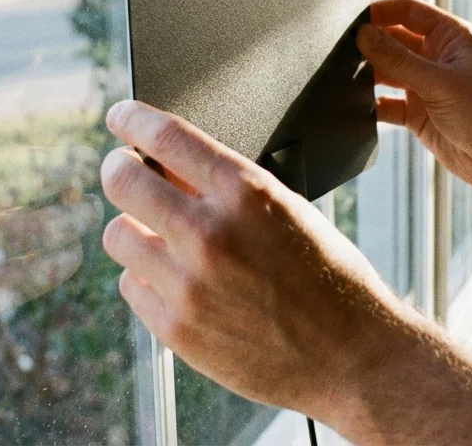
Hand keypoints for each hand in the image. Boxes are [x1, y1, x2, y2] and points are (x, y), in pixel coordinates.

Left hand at [98, 101, 412, 419]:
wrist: (354, 355)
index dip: (131, 118)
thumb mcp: (289, 211)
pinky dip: (146, 277)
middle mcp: (211, 233)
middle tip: (122, 170)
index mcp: (247, 192)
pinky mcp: (177, 329)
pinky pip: (131, 285)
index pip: (164, 135)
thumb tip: (169, 165)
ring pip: (118, 234)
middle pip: (121, 179)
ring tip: (157, 234)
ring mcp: (188, 285)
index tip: (120, 116)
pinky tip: (175, 279)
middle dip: (118, 168)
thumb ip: (229, 188)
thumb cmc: (330, 277)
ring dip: (133, 227)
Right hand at [357, 0, 471, 192]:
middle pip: (392, 41)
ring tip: (344, 79)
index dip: (380, 11)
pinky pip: (387, 104)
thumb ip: (399, 60)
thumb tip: (364, 35)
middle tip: (341, 51)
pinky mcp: (418, 114)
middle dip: (369, 45)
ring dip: (368, 76)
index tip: (352, 19)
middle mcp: (436, 57)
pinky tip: (357, 108)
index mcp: (450, 37)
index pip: (407, 11)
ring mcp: (425, 85)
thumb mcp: (440, 83)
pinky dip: (372, 105)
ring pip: (386, 72)